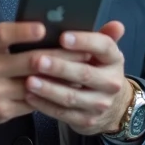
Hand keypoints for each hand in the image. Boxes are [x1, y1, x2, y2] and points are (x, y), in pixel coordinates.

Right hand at [0, 22, 90, 132]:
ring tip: (82, 71)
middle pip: (30, 62)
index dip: (23, 31)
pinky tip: (64, 89)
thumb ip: (6, 38)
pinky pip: (32, 102)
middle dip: (61, 56)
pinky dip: (50, 95)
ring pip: (36, 85)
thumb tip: (42, 30)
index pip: (3, 34)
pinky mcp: (2, 110)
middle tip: (84, 51)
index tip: (43, 27)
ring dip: (61, 79)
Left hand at [23, 21, 132, 136]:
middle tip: (38, 60)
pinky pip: (62, 113)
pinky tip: (29, 96)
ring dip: (48, 89)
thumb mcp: (105, 54)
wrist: (114, 108)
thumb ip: (105, 36)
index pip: (103, 47)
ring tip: (29, 81)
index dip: (83, 41)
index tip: (63, 37)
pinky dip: (44, 105)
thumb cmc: (100, 71)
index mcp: (114, 60)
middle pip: (84, 73)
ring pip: (71, 96)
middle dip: (59, 67)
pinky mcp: (86, 120)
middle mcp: (110, 83)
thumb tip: (115, 24)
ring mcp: (99, 104)